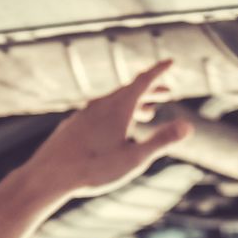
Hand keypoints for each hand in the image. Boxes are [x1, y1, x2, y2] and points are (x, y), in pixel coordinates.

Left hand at [20, 63, 193, 199]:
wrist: (49, 175)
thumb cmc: (93, 168)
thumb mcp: (134, 158)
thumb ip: (161, 141)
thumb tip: (188, 127)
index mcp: (118, 107)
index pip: (143, 81)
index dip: (159, 71)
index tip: (171, 62)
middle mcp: (100, 105)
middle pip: (130, 90)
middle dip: (151, 90)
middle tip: (167, 93)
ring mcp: (84, 114)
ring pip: (113, 102)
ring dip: (133, 104)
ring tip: (146, 113)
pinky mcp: (73, 125)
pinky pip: (98, 112)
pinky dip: (114, 113)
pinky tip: (113, 129)